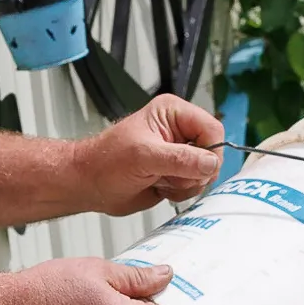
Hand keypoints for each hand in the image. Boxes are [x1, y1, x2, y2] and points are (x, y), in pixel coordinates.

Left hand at [74, 94, 225, 215]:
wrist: (90, 184)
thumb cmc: (105, 161)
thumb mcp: (144, 156)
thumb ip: (180, 159)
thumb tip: (210, 162)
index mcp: (173, 113)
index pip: (212, 128)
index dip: (210, 151)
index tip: (197, 168)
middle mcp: (179, 131)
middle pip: (213, 152)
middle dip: (195, 171)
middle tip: (169, 175)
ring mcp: (178, 153)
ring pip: (206, 172)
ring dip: (186, 184)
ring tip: (159, 179)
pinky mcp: (176, 173)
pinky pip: (195, 185)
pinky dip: (181, 192)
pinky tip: (160, 187)